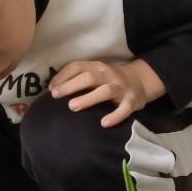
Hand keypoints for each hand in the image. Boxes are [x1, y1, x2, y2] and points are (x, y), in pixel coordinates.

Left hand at [48, 59, 164, 127]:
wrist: (141, 81)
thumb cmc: (110, 80)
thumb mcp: (96, 74)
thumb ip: (78, 78)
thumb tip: (52, 89)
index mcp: (97, 67)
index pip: (77, 67)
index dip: (62, 76)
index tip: (50, 89)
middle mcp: (109, 75)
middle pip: (89, 77)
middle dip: (71, 86)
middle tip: (56, 96)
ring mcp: (121, 88)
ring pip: (105, 91)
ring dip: (88, 98)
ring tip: (72, 107)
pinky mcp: (132, 101)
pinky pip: (124, 109)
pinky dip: (115, 116)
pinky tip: (104, 124)